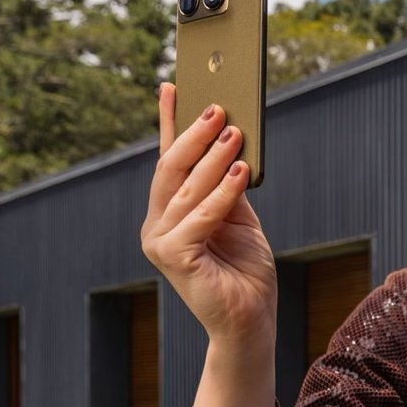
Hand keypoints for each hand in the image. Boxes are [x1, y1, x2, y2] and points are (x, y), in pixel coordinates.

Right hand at [140, 82, 276, 345]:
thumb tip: (231, 140)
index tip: (173, 86)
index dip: (170, 122)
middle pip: (171, 169)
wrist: (249, 320)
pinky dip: (223, 191)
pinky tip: (242, 171)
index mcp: (169, 212)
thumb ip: (229, 186)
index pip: (168, 160)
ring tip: (234, 131)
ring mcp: (160, 242)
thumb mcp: (239, 218)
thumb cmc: (244, 269)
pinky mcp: (174, 258)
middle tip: (218, 106)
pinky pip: (201, 215)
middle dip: (194, 134)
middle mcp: (157, 224)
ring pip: (186, 188)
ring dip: (213, 157)